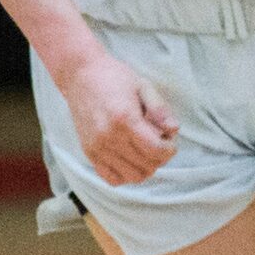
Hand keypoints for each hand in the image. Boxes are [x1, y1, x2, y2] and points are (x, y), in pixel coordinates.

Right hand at [57, 48, 178, 185]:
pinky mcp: (88, 152)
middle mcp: (108, 137)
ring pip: (132, 176)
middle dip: (160, 157)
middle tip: (158, 141)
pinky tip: (130, 158)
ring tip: (145, 149)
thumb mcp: (143, 86)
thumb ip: (160, 109)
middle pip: (146, 166)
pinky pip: (112, 178)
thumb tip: (174, 130)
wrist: (80, 76)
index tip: (170, 139)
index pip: (156, 151)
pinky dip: (126, 174)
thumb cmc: (114, 78)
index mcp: (124, 119)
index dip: (170, 149)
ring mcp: (96, 147)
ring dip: (145, 167)